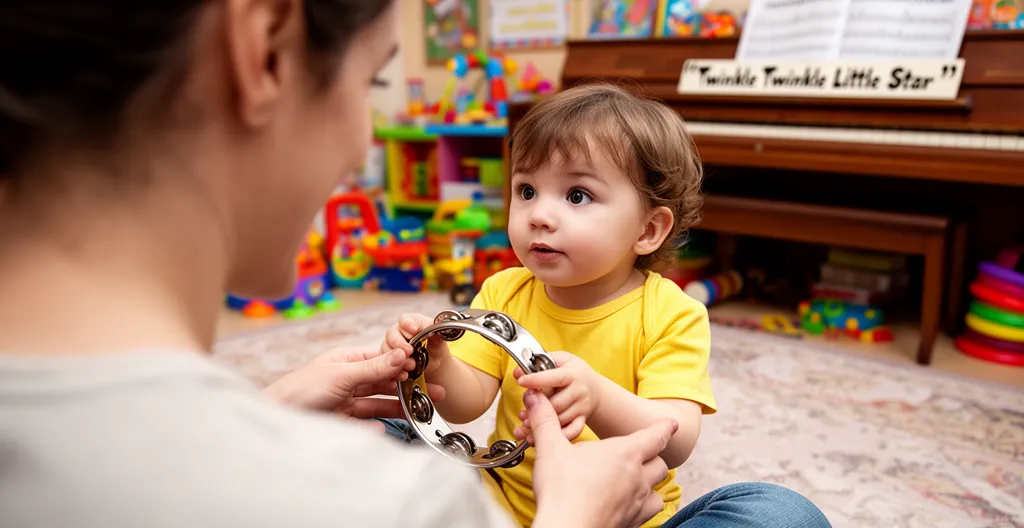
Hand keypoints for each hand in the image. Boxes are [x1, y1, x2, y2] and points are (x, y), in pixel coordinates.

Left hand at [264, 347, 445, 419]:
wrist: (277, 418)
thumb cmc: (301, 389)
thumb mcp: (341, 374)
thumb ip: (374, 367)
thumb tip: (402, 354)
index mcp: (348, 360)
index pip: (382, 359)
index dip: (403, 364)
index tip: (423, 368)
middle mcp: (350, 379)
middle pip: (386, 383)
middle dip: (410, 386)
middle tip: (435, 391)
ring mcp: (347, 401)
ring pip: (380, 403)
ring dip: (400, 406)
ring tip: (422, 411)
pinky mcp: (344, 423)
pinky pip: (367, 424)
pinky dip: (376, 427)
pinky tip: (383, 429)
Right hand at [380, 313, 449, 379]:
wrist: (433, 365)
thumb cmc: (435, 348)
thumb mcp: (439, 340)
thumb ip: (438, 333)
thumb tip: (439, 327)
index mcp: (411, 323)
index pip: (404, 319)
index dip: (407, 324)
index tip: (413, 330)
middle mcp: (398, 333)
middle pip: (391, 334)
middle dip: (400, 344)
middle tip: (409, 351)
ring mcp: (391, 347)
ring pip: (386, 350)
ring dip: (397, 359)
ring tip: (411, 366)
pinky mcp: (388, 360)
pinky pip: (384, 364)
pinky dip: (393, 371)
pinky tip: (402, 374)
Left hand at [513, 352, 600, 441]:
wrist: (594, 389)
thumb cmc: (573, 372)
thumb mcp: (559, 360)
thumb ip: (538, 362)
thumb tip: (517, 372)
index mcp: (573, 374)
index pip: (554, 378)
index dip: (536, 380)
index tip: (521, 381)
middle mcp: (579, 391)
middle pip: (556, 404)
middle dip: (536, 407)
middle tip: (523, 406)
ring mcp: (581, 408)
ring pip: (560, 420)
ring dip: (540, 424)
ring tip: (525, 422)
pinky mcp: (581, 421)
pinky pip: (569, 432)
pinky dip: (554, 436)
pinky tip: (539, 436)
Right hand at [527, 390, 677, 527]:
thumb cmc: (561, 491)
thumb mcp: (550, 449)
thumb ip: (545, 421)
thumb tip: (535, 398)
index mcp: (624, 454)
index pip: (655, 435)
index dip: (664, 427)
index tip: (671, 423)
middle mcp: (637, 478)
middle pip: (660, 463)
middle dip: (653, 457)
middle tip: (643, 453)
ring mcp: (637, 503)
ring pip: (659, 489)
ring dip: (652, 483)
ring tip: (639, 480)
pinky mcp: (632, 523)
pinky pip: (651, 512)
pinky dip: (645, 506)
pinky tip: (631, 504)